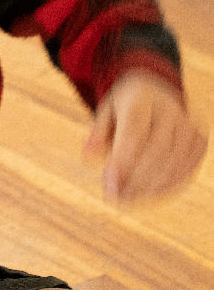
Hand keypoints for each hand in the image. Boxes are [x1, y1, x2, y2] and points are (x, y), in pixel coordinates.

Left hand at [84, 70, 207, 201]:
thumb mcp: (107, 111)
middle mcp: (171, 109)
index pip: (135, 132)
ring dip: (148, 188)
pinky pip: (185, 171)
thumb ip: (98, 132)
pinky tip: (146, 194)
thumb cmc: (127, 106)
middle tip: (114, 196)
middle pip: (155, 152)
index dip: (123, 161)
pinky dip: (165, 187)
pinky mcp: (199, 142)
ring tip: (126, 198)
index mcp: (143, 97)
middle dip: (134, 179)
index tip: (109, 183)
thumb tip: (88, 156)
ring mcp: (189, 126)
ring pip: (171, 165)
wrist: (159, 90)